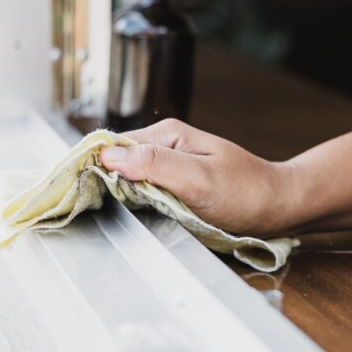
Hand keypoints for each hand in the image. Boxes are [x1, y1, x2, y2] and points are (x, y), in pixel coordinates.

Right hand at [101, 119, 294, 236]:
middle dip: (100, 182)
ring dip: (116, 195)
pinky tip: (128, 216)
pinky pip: (144, 192)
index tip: (71, 190)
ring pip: (128, 178)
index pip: (113, 145)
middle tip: (83, 208)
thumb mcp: (199, 179)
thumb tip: (109, 156)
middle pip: (116, 162)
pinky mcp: (176, 185)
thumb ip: (156, 164)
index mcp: (168, 135)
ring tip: (100, 214)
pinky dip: (134, 203)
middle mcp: (165, 146)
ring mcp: (170, 166)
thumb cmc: (246, 192)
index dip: (91, 166)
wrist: (280, 206)